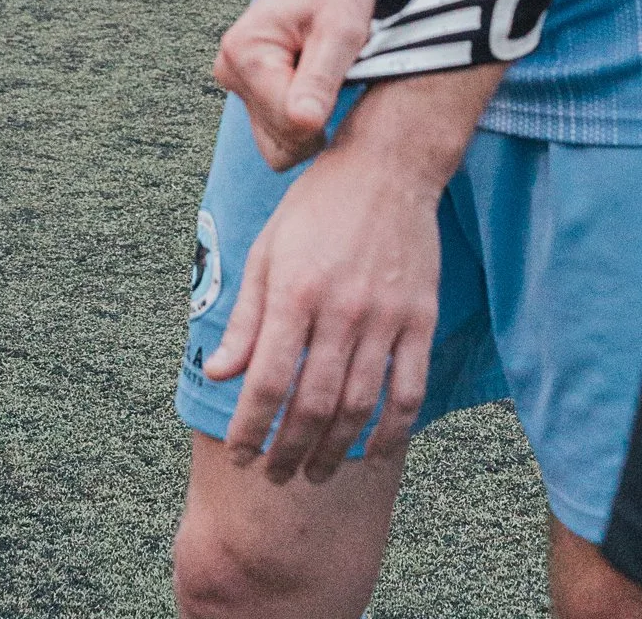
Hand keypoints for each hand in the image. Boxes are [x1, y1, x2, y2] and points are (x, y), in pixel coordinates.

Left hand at [204, 128, 440, 482]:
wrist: (388, 165)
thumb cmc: (317, 206)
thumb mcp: (267, 250)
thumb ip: (246, 317)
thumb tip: (220, 374)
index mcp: (295, 289)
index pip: (268, 380)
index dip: (251, 427)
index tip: (241, 453)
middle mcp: (340, 307)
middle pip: (312, 403)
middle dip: (288, 451)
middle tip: (276, 476)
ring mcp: (386, 314)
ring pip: (359, 405)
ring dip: (334, 450)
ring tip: (315, 474)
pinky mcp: (421, 316)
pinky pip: (409, 388)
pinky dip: (393, 429)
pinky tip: (374, 450)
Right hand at [215, 0, 377, 171]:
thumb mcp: (341, 32)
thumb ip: (320, 80)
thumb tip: (304, 124)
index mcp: (245, 54)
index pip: (288, 125)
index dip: (325, 115)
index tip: (344, 80)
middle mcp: (229, 69)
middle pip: (277, 142)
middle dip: (313, 122)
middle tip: (337, 79)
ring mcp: (235, 80)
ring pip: (277, 141)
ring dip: (308, 119)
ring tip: (326, 76)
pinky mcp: (248, 86)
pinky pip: (276, 128)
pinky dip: (301, 115)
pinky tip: (317, 82)